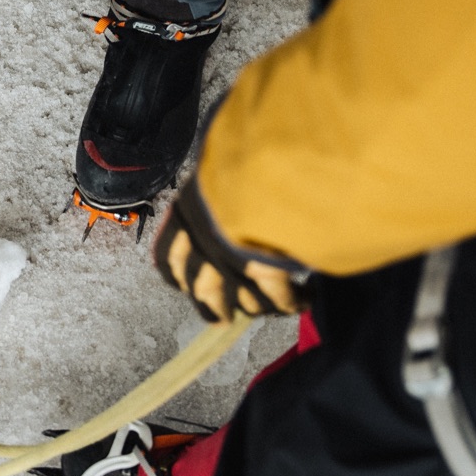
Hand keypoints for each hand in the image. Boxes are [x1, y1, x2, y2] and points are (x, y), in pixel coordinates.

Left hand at [153, 174, 304, 322]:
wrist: (259, 164)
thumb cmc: (240, 158)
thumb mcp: (218, 168)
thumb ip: (219, 188)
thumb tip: (228, 185)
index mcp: (188, 216)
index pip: (171, 257)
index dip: (177, 276)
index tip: (183, 285)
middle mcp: (203, 245)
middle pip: (203, 290)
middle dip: (213, 308)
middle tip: (223, 317)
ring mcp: (234, 263)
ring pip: (242, 301)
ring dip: (257, 308)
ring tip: (272, 309)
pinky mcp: (264, 272)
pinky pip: (278, 299)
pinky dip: (293, 303)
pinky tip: (304, 299)